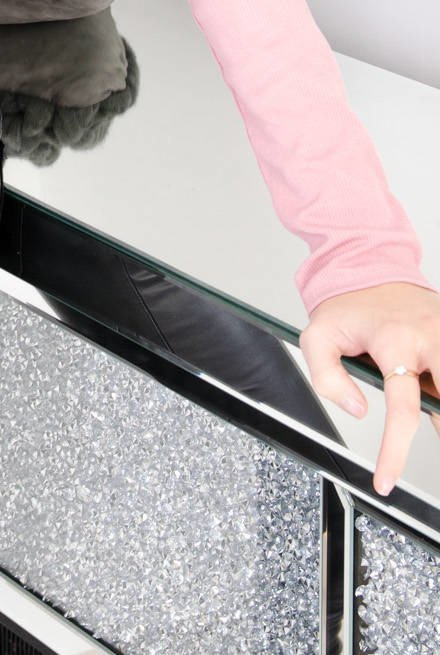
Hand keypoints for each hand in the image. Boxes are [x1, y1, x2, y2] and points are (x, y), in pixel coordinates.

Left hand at [300, 281, 439, 496]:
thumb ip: (326, 376)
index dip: (396, 452)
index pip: (402, 409)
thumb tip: (357, 409)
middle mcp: (429, 337)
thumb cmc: (348, 306)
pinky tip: (431, 391)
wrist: (370, 266)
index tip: (386, 480)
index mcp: (395, 340)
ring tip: (426, 409)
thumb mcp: (318, 336)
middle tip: (428, 434)